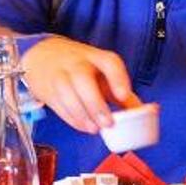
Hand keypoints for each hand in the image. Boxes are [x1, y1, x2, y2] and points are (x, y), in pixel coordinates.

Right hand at [18, 35, 139, 133]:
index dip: (117, 78)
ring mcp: (59, 75)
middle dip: (95, 104)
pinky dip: (72, 119)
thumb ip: (120, 91)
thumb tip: (144, 113)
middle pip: (83, 79)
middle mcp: (76, 63)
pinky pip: (59, 105)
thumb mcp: (101, 71)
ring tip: (94, 128)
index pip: (108, 62)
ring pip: (67, 93)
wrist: (41, 56)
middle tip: (108, 124)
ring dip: (81, 114)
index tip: (123, 96)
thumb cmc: (80, 66)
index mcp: (95, 57)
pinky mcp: (48, 89)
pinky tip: (83, 126)